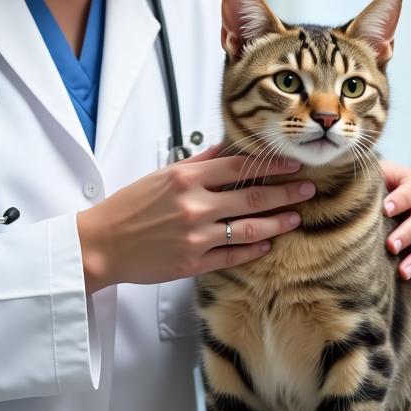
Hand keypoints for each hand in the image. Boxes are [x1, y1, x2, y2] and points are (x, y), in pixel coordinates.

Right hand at [76, 142, 316, 293]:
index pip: (240, 166)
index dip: (271, 165)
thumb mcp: (161, 175)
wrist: (102, 244)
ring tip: (297, 217)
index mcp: (185, 178)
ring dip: (278, 222)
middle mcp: (194, 205)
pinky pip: (233, 256)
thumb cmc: (128, 208)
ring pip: (250, 228)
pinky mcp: (193, 263)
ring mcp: (196, 236)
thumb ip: (197, 162)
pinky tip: (268, 244)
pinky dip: (254, 250)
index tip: (292, 163)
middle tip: (308, 189)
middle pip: (252, 196)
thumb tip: (225, 148)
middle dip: (286, 192)